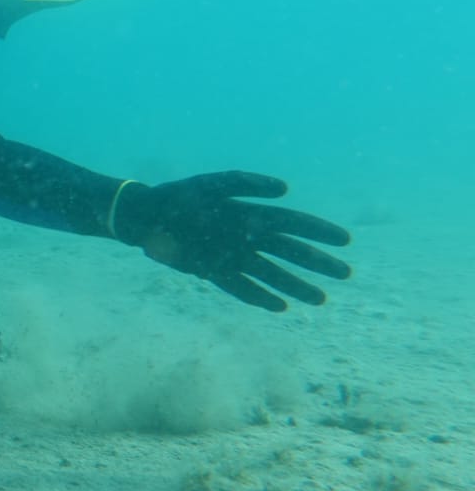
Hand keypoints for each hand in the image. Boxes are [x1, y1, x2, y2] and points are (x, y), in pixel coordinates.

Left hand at [113, 171, 350, 310]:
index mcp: (249, 212)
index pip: (292, 223)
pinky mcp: (213, 271)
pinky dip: (258, 298)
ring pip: (270, 274)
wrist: (144, 216)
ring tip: (320, 300)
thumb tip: (285, 189)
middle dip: (317, 263)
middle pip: (289, 252)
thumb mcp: (211, 184)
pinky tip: (280, 307)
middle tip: (345, 274)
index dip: (319, 231)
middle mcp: (245, 236)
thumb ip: (246, 182)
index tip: (345, 241)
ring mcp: (231, 256)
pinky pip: (240, 287)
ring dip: (295, 286)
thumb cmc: (179, 196)